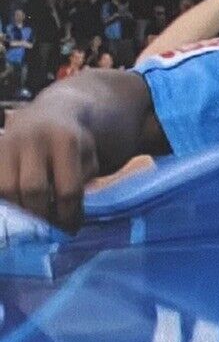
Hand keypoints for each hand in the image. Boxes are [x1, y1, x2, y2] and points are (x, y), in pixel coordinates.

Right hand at [0, 107, 98, 230]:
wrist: (52, 111)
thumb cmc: (74, 143)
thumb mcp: (88, 159)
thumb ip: (80, 185)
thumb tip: (66, 223)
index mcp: (65, 140)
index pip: (67, 188)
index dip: (69, 214)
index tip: (70, 229)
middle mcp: (33, 139)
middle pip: (33, 189)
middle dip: (43, 214)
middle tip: (49, 228)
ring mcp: (8, 143)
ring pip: (7, 188)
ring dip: (20, 210)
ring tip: (32, 220)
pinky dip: (4, 200)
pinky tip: (17, 208)